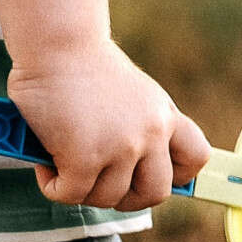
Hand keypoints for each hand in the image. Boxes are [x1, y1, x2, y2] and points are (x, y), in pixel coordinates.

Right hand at [5, 43, 208, 211]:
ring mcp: (121, 147)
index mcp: (166, 116)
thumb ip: (138, 125)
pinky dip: (54, 186)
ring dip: (83, 190)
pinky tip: (45, 165)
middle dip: (126, 198)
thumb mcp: (133, 94)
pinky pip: (71, 193)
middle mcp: (152, 134)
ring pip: (108, 198)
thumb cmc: (85, 65)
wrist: (59, 43)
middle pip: (155, 193)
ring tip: (64, 167)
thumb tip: (128, 167)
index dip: (178, 177)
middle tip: (100, 185)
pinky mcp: (85, 158)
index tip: (151, 176)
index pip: (196, 158)